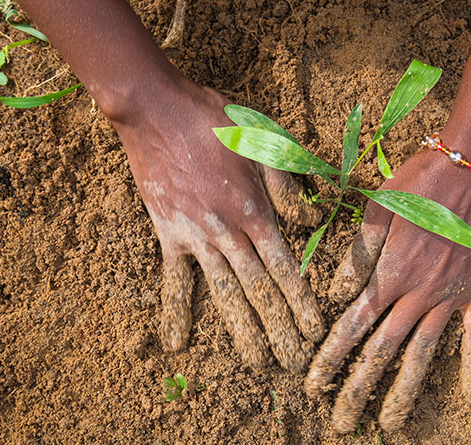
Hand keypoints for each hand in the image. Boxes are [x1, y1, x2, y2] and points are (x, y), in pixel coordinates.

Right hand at [111, 77, 324, 371]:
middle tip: (292, 361)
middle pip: (259, 290)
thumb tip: (311, 221)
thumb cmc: (215, 118)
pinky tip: (176, 342)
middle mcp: (228, 233)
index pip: (285, 267)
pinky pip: (173, 279)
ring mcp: (195, 237)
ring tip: (254, 362)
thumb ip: (289, 184)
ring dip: (240, 330)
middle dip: (279, 327)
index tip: (314, 330)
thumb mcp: (266, 140)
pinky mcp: (167, 234)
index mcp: (256, 211)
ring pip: (223, 292)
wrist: (156, 109)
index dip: (301, 301)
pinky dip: (175, 311)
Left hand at [305, 145, 470, 430]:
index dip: (331, 357)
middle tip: (342, 422)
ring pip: (425, 353)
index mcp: (390, 273)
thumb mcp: (378, 209)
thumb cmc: (420, 181)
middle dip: (359, 388)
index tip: (313, 385)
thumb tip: (336, 294)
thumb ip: (358, 254)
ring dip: (406, 392)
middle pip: (384, 351)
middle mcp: (419, 293)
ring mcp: (451, 296)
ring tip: (391, 424)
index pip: (353, 325)